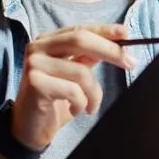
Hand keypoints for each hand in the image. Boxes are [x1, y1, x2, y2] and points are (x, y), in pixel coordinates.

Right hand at [10, 24, 134, 151]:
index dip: (104, 30)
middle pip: (80, 40)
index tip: (126, 33)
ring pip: (81, 71)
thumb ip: (87, 57)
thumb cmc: (54, 101)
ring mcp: (34, 64)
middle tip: (130, 62)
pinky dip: (82, 103)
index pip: (79, 29)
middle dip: (110, 51)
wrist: (29, 129)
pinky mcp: (35, 83)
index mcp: (48, 41)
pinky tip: (76, 110)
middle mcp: (38, 47)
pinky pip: (73, 90)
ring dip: (94, 93)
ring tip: (92, 106)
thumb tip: (115, 43)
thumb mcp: (74, 76)